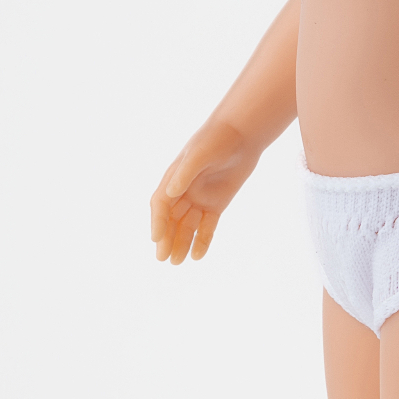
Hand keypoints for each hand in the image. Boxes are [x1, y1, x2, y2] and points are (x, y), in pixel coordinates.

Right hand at [150, 118, 257, 264]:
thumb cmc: (217, 139)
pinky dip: (202, 241)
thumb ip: (185, 173)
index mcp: (173, 178)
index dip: (158, 222)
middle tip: (162, 259)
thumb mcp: (200, 154)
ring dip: (180, 244)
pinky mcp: (216, 204)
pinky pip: (206, 227)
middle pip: (171, 220)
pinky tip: (197, 256)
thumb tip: (171, 193)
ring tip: (176, 263)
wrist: (242, 135)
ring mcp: (200, 199)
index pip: (160, 205)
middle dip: (166, 239)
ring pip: (187, 227)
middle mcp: (183, 191)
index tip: (156, 239)